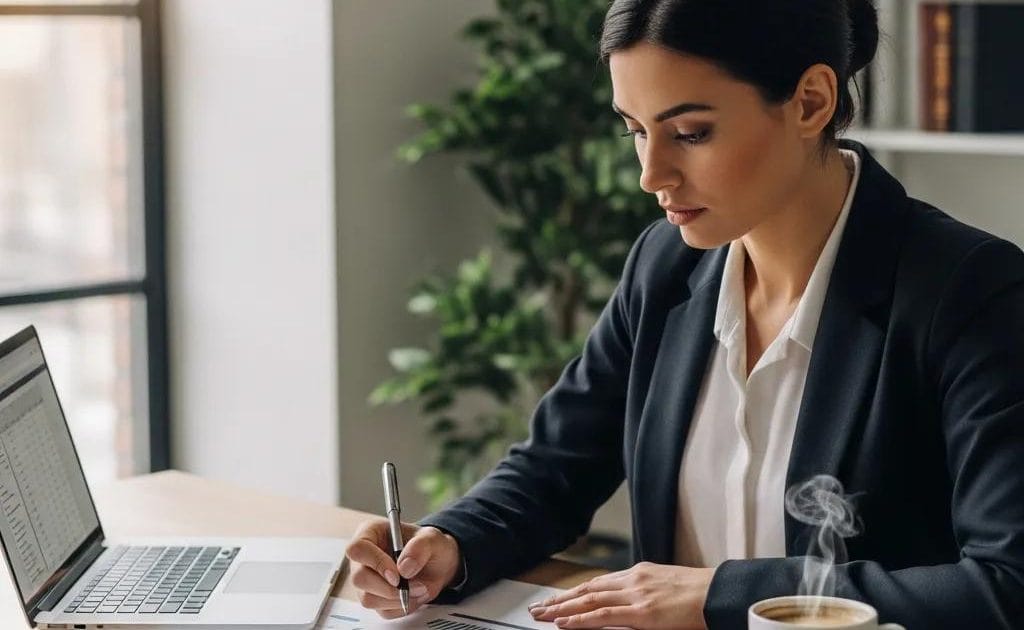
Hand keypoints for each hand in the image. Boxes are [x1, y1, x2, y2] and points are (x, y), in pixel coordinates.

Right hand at [345, 519, 461, 618]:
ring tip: (419, 588)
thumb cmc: (429, 546)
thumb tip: (404, 567)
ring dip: (397, 599)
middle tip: (415, 586)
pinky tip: (413, 595)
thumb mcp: (433, 539)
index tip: (397, 575)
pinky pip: (382, 611)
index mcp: (371, 533)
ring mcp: (366, 580)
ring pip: (368, 599)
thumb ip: (420, 548)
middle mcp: (363, 558)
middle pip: (359, 578)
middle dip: (388, 588)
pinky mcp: (375, 598)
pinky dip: (402, 607)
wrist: (438, 564)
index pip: (357, 549)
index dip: (375, 563)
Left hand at [529, 562, 714, 628]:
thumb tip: (631, 604)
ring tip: (541, 616)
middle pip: (587, 589)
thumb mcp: (667, 586)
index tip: (558, 599)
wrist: (720, 593)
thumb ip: (645, 593)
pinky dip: (580, 619)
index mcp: (639, 574)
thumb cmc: (700, 594)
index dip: (575, 592)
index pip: (598, 583)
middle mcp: (633, 580)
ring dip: (561, 609)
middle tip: (538, 608)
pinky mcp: (642, 613)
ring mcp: (636, 596)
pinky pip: (603, 616)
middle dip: (560, 600)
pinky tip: (563, 622)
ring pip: (588, 601)